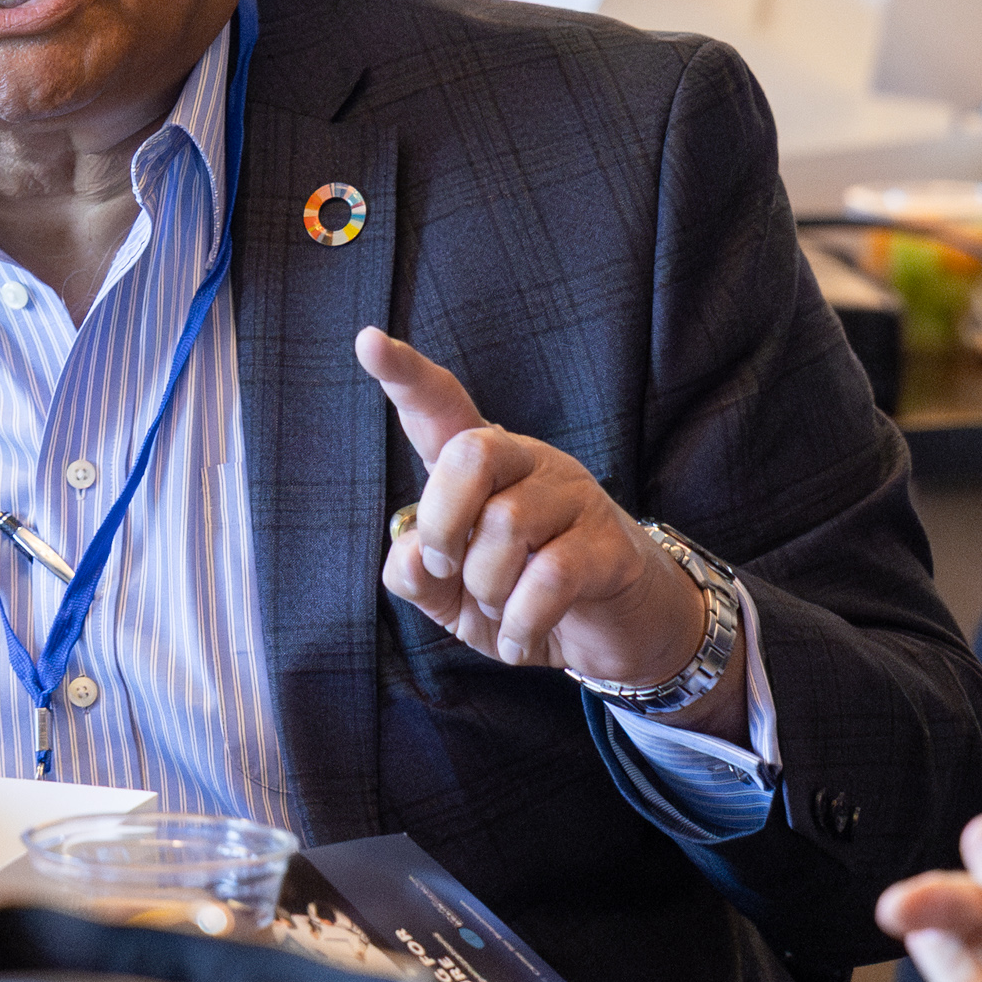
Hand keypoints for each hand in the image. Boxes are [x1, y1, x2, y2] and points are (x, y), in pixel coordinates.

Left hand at [356, 329, 725, 714]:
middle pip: (470, 453)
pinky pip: (549, 578)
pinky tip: (519, 639)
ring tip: (499, 609)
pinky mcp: (609, 546)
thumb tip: (412, 558)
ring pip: (506, 525)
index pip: (441, 403)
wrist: (614, 630)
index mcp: (481, 463)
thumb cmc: (521, 595)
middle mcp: (528, 463)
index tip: (368, 342)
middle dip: (441, 522)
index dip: (404, 375)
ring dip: (486, 587)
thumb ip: (417, 575)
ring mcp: (574, 497)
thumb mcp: (451, 596)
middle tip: (447, 567)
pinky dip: (520, 622)